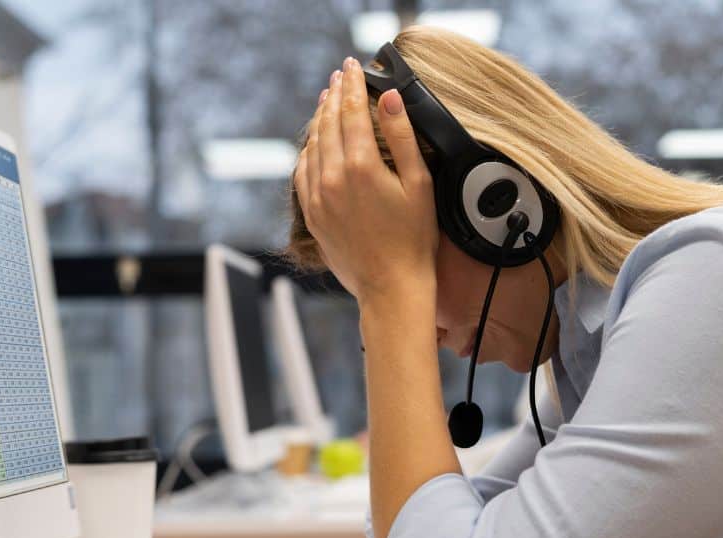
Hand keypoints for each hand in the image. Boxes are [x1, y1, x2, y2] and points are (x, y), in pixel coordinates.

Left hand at [294, 57, 437, 305]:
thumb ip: (402, 138)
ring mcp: (317, 197)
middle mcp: (332, 178)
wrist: (391, 287)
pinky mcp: (312, 214)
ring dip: (319, 119)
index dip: (352, 85)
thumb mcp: (419, 184)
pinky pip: (302, 172)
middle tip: (338, 76)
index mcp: (361, 167)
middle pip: (328, 123)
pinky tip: (314, 143)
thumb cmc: (413, 239)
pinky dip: (308, 150)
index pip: (351, 112)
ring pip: (312, 145)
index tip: (352, 66)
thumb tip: (389, 99)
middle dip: (333, 95)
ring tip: (326, 101)